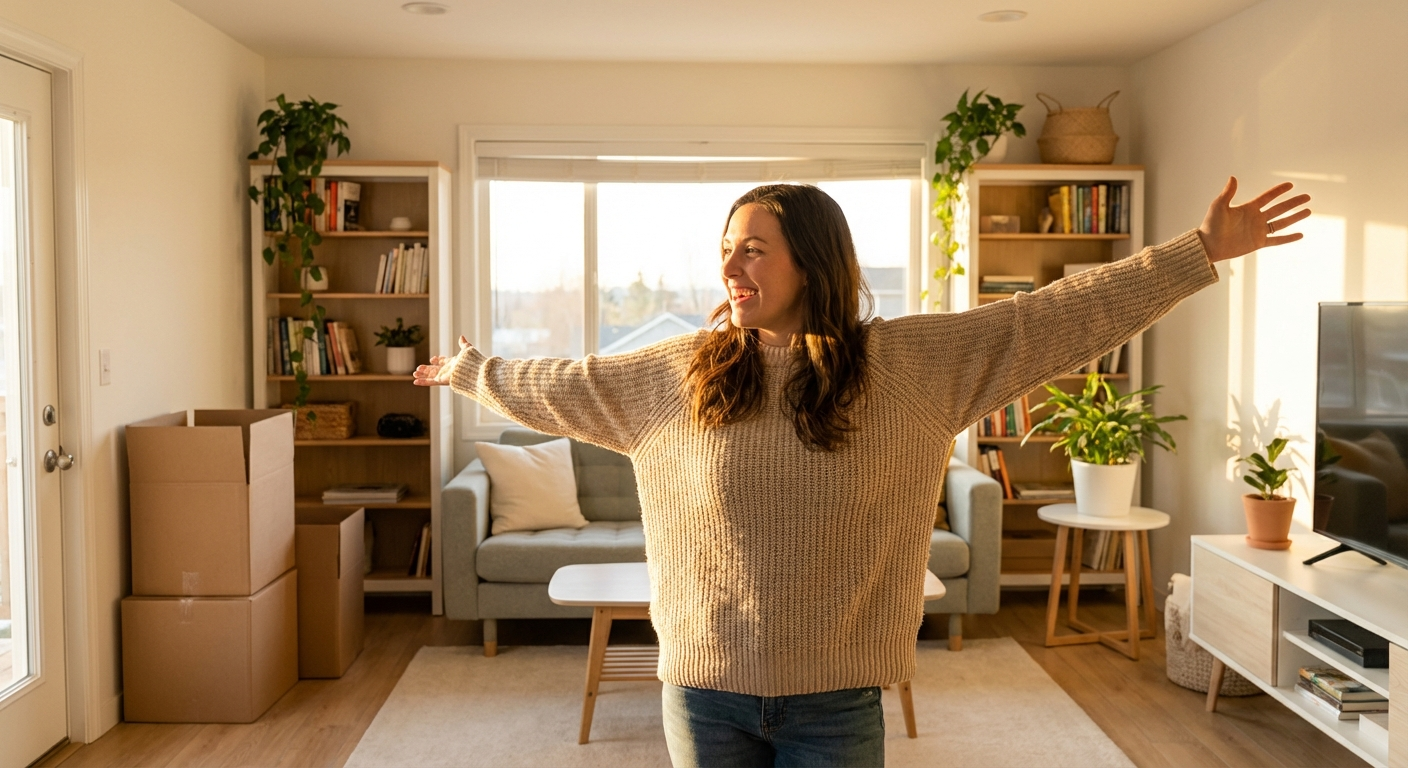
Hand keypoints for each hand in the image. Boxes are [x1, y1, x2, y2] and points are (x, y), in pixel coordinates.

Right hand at [413, 335, 471, 386]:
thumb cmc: (470, 361)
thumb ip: (463, 344)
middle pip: (434, 370)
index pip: (443, 362)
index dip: (437, 360)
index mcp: (453, 363)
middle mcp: (447, 371)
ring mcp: (444, 376)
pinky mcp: (441, 381)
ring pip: (431, 376)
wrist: (471, 371)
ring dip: (422, 375)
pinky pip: (430, 382)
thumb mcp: (466, 350)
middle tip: (418, 368)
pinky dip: (423, 382)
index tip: (432, 359)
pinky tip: (415, 382)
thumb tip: (462, 336)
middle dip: (426, 369)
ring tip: (414, 373)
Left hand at [1197, 177, 1311, 262]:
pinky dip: (1288, 238)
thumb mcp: (1218, 206)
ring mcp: (1258, 231)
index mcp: (1248, 208)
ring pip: (1281, 223)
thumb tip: (1233, 177)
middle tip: (1307, 197)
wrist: (1208, 246)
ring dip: (1295, 217)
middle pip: (1279, 209)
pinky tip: (1301, 235)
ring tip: (1308, 211)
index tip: (1291, 185)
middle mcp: (1256, 218)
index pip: (1267, 197)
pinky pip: (1277, 240)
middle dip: (1293, 203)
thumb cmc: (1210, 225)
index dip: (1279, 191)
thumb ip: (1228, 193)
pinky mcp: (1258, 243)